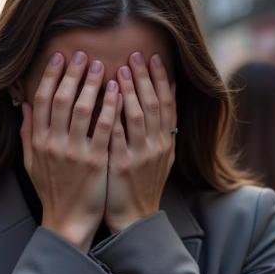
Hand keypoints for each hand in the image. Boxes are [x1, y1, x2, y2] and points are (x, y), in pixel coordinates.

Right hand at [21, 51, 119, 250]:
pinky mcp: (95, 162)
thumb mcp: (32, 162)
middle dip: (72, 73)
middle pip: (62, 99)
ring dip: (91, 84)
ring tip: (101, 65)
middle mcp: (54, 143)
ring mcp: (74, 152)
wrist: (67, 221)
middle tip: (83, 54)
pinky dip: (110, 107)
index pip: (42, 100)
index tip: (60, 57)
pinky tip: (118, 91)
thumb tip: (24, 104)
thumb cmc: (52, 190)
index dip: (50, 75)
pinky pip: (104, 128)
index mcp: (38, 141)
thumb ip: (27, 132)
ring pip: (82, 109)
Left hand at [105, 52, 176, 233]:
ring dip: (130, 90)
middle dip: (144, 77)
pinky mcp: (122, 165)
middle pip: (153, 104)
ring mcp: (140, 155)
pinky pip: (118, 135)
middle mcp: (157, 146)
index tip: (154, 58)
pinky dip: (113, 114)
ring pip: (137, 116)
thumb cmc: (142, 185)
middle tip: (135, 54)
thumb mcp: (161, 155)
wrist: (134, 218)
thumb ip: (163, 126)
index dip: (161, 79)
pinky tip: (107, 98)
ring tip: (120, 68)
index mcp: (166, 142)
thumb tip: (166, 92)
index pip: (167, 104)